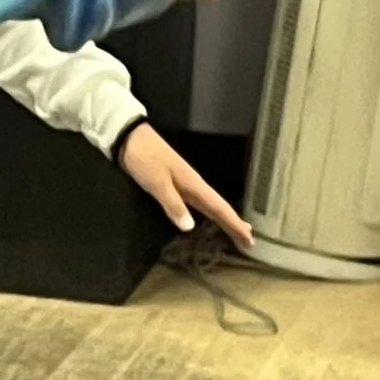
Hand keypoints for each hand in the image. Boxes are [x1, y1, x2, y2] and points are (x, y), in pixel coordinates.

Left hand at [117, 120, 253, 249]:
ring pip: (211, 206)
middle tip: (249, 242)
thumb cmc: (144, 158)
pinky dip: (210, 212)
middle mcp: (194, 185)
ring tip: (238, 232)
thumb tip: (190, 227)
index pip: (219, 208)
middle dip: (235, 224)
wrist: (130, 138)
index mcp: (193, 184)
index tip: (249, 239)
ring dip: (225, 219)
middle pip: (219, 208)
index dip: (234, 224)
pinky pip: (199, 203)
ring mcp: (185, 184)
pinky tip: (209, 217)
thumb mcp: (157, 182)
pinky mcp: (175, 185)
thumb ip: (172, 204)